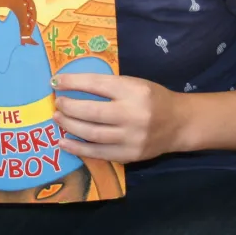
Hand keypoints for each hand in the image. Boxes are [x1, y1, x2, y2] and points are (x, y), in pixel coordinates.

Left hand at [52, 73, 184, 163]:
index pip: (96, 84)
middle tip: (57, 103)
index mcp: (133, 90)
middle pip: (91, 111)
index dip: (73, 82)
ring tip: (58, 118)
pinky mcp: (129, 154)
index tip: (56, 81)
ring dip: (70, 125)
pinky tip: (64, 142)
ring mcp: (130, 137)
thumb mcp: (134, 84)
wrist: (179, 123)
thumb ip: (108, 86)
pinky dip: (78, 148)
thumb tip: (72, 85)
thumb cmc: (153, 98)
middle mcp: (132, 114)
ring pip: (92, 133)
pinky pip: (98, 153)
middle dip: (69, 106)